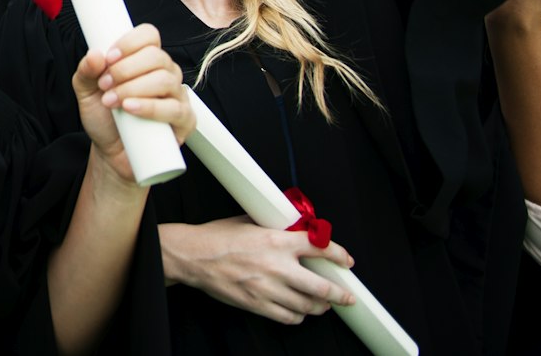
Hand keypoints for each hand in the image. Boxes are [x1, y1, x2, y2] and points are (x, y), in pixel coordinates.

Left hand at [71, 23, 194, 182]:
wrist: (112, 153)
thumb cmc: (104, 117)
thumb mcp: (86, 92)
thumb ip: (86, 71)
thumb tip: (95, 55)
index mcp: (146, 60)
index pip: (149, 35)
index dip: (130, 42)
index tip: (109, 57)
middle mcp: (166, 73)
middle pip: (156, 57)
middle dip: (126, 69)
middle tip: (105, 85)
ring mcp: (178, 96)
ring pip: (165, 80)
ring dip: (133, 89)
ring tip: (112, 101)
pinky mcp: (185, 121)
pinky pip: (176, 110)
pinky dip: (150, 108)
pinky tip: (131, 109)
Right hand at [161, 217, 356, 324]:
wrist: (193, 256)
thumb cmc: (217, 237)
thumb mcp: (249, 222)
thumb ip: (274, 226)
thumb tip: (292, 225)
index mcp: (276, 240)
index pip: (319, 246)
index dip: (338, 254)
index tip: (346, 260)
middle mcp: (277, 266)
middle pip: (322, 286)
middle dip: (340, 294)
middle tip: (346, 296)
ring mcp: (268, 288)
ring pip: (307, 306)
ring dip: (320, 307)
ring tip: (323, 304)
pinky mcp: (257, 304)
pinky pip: (288, 317)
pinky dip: (298, 317)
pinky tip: (298, 311)